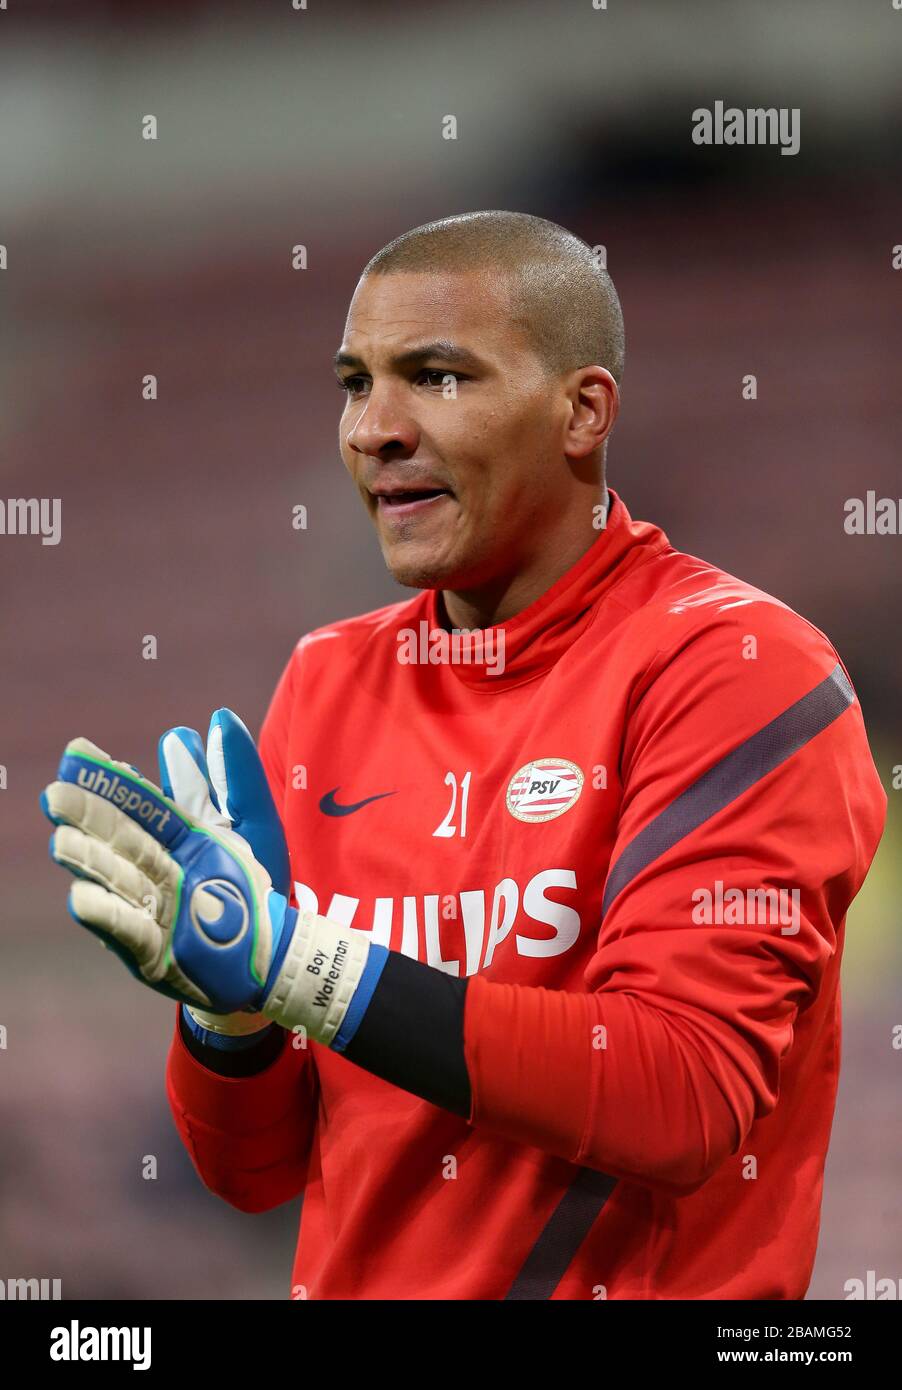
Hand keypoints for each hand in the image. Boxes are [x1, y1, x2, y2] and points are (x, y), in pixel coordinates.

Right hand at [40, 712, 373, 1044]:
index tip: (94, 756)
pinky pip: (126, 931)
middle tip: (58, 791)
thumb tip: (218, 718)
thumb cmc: (260, 884)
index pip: (146, 801)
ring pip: (115, 878)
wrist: (275, 954)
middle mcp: (156, 868)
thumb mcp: (254, 823)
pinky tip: (81, 899)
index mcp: (177, 835)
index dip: (121, 781)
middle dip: (91, 814)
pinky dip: (105, 916)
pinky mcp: (151, 950)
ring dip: (88, 860)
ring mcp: (150, 908)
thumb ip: (236, 774)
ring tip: (63, 842)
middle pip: (120, 836)